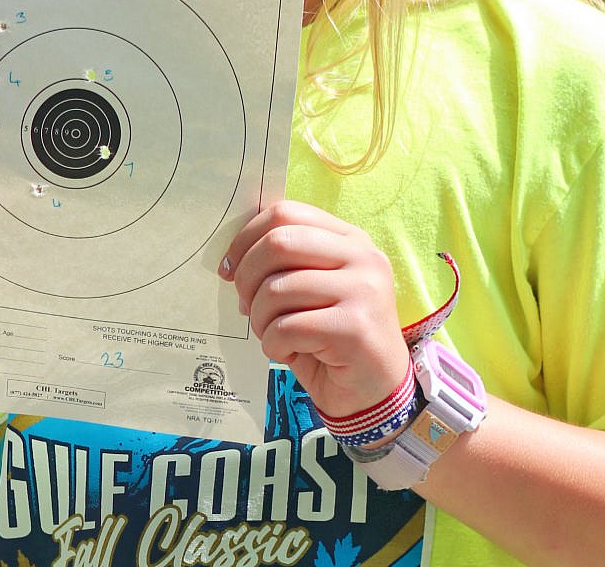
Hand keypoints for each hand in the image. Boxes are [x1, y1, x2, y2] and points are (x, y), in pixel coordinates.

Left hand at [220, 200, 408, 416]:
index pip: (286, 213)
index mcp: (349, 238)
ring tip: (271, 335)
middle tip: (245, 304)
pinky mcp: (355, 328)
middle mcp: (362, 256)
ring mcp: (363, 290)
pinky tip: (287, 353)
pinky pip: (287, 327)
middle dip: (247, 276)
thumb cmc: (331, 337)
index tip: (229, 268)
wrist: (374, 390)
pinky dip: (273, 344)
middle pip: (278, 242)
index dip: (246, 238)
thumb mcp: (310, 289)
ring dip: (259, 318)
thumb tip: (232, 262)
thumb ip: (284, 264)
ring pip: (278, 288)